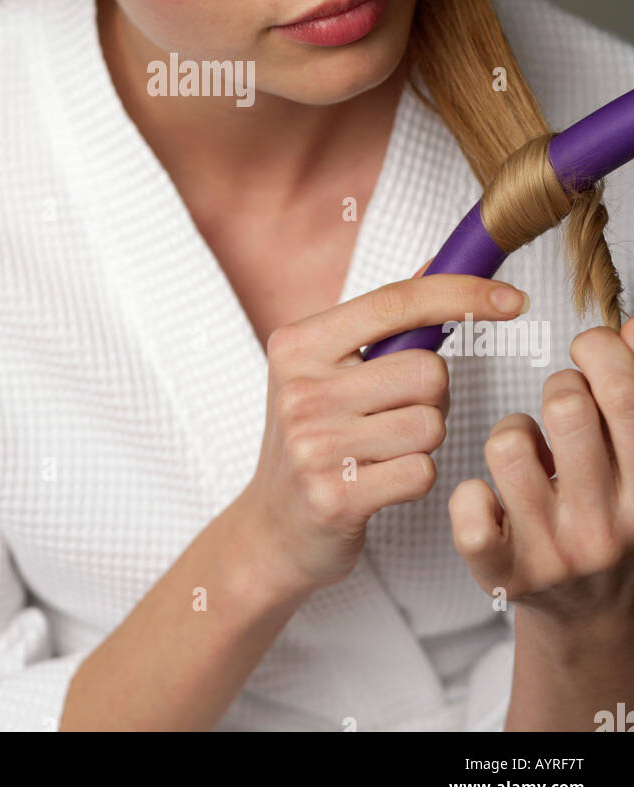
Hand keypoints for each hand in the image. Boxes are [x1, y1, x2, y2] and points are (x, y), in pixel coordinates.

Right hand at [235, 270, 529, 601]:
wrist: (273, 526)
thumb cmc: (314, 437)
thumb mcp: (329, 368)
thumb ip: (384, 318)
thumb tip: (441, 260)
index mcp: (298, 344)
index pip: (396, 301)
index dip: (463, 294)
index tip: (513, 299)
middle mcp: (301, 388)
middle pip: (428, 371)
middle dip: (432, 396)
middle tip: (394, 413)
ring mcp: (314, 444)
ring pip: (432, 424)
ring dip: (424, 440)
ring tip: (383, 449)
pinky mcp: (335, 496)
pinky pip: (424, 472)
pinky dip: (416, 477)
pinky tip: (381, 482)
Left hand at [449, 317, 633, 629]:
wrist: (589, 616)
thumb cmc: (609, 517)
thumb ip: (632, 397)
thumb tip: (627, 327)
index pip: (624, 394)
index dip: (597, 350)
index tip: (587, 351)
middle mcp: (607, 523)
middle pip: (567, 408)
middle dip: (558, 387)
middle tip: (562, 406)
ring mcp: (555, 551)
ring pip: (507, 445)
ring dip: (511, 433)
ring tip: (528, 453)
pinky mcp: (505, 574)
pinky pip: (469, 513)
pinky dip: (469, 495)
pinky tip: (489, 497)